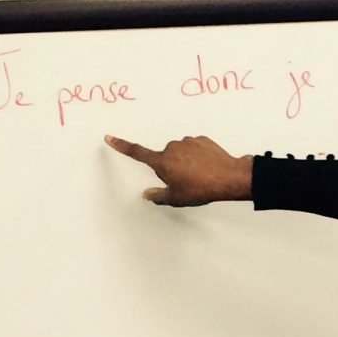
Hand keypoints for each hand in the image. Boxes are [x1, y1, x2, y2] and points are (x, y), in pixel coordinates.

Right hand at [104, 134, 253, 205]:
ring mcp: (187, 142)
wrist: (228, 177)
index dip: (121, 146)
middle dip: (171, 168)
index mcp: (162, 162)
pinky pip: (194, 147)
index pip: (137, 153)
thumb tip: (147, 194)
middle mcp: (172, 147)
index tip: (109, 137)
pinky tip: (207, 166)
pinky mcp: (201, 139)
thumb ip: (158, 196)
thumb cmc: (201, 189)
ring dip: (186, 161)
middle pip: (165, 158)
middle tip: (186, 181)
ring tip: (199, 175)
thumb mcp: (176, 198)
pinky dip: (198, 156)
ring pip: (181, 152)